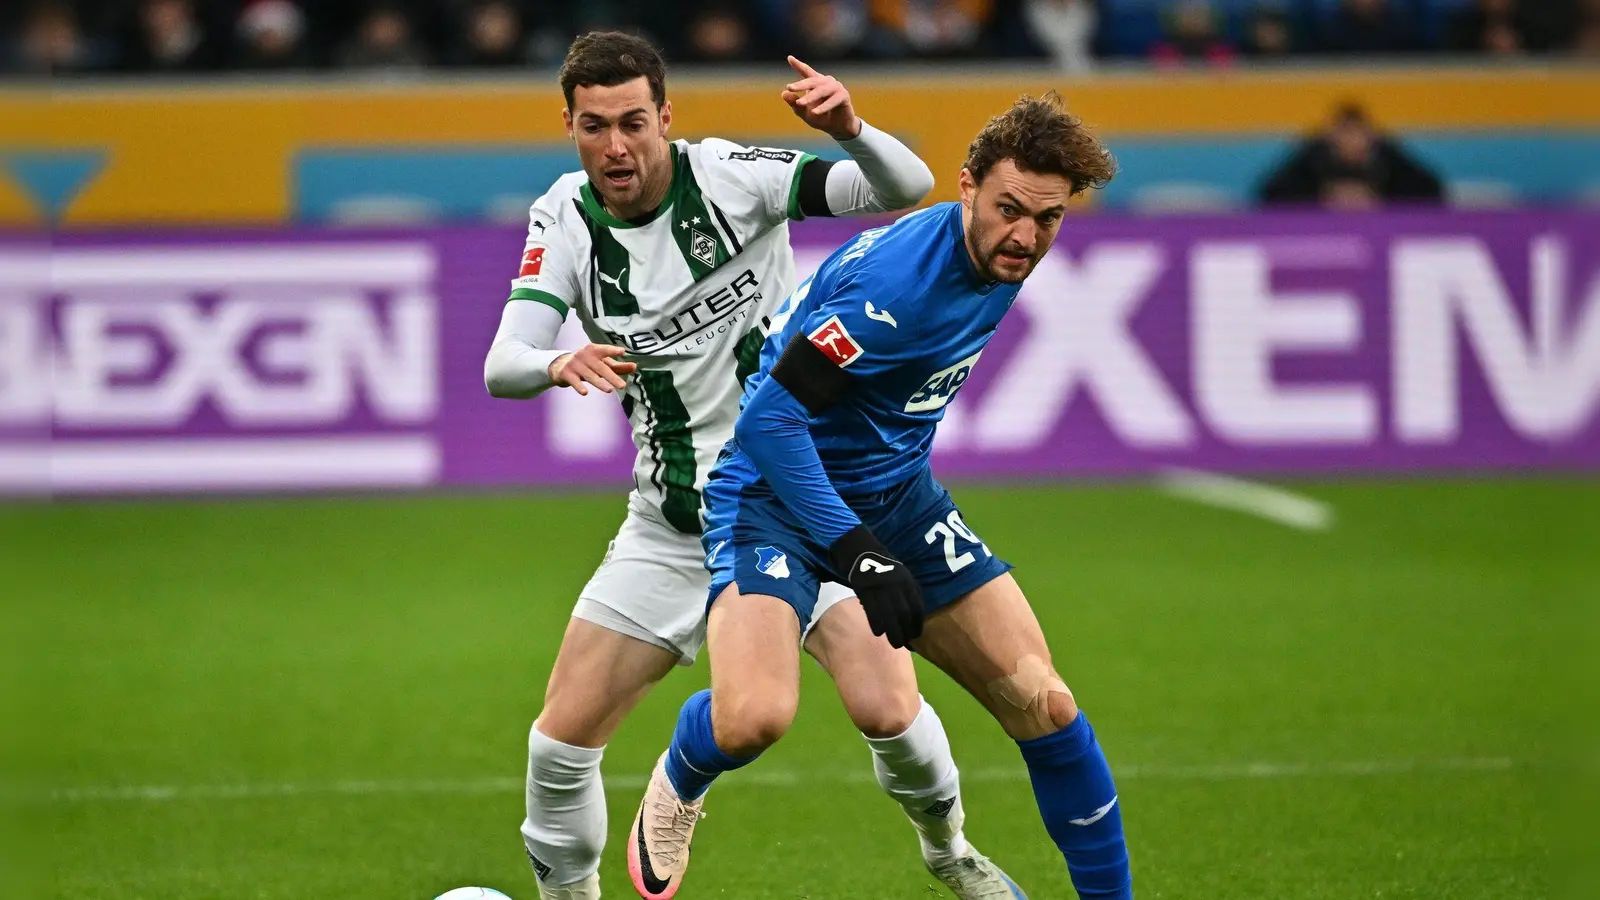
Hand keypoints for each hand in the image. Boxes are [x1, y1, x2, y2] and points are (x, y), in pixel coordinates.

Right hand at [549, 343, 636, 394]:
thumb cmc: (587, 364)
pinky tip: (585, 393)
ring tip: (610, 390)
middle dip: (612, 376)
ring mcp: (575, 364)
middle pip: (600, 367)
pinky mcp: (566, 373)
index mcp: (594, 350)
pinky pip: (574, 381)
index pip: (605, 350)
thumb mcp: (601, 363)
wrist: (560, 365)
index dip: (613, 351)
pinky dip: (579, 386)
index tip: (623, 352)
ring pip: (589, 375)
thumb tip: (635, 367)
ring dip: (599, 383)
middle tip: (623, 386)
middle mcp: (584, 355)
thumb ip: (618, 366)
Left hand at [781, 56, 860, 141]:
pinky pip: (833, 100)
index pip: (806, 72)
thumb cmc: (821, 118)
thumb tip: (784, 93)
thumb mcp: (804, 112)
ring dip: (811, 97)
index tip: (789, 58)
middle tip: (790, 87)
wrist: (837, 128)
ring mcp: (836, 87)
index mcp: (816, 83)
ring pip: (822, 90)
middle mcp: (826, 82)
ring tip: (800, 103)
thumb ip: (795, 104)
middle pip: (812, 81)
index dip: (798, 65)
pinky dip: (824, 106)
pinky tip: (815, 112)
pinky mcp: (844, 96)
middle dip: (801, 84)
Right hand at [829, 525, 923, 648]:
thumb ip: (907, 589)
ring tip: (894, 643)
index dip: (917, 623)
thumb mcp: (899, 572)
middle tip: (904, 644)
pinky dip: (877, 623)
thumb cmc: (879, 562)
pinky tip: (878, 633)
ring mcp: (881, 586)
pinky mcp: (866, 588)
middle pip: (904, 613)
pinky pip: (873, 610)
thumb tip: (912, 612)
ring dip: (893, 632)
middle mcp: (897, 584)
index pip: (917, 606)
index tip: (916, 636)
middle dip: (906, 631)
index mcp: (907, 580)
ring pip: (890, 614)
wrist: (858, 548)